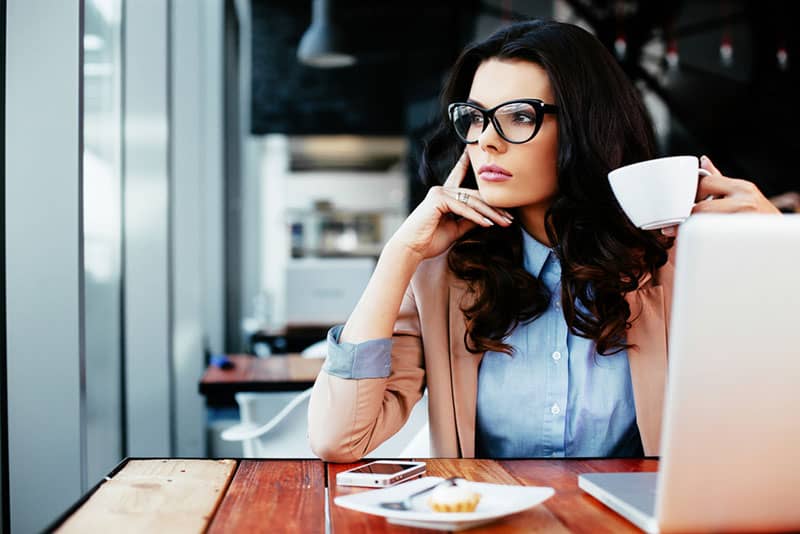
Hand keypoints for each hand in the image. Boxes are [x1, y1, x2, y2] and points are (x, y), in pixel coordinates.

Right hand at [387, 150, 514, 261]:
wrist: (411, 249)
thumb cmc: (429, 241)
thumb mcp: (455, 229)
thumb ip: (469, 220)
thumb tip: (486, 217)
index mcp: (444, 196)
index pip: (460, 177)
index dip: (466, 163)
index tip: (473, 151)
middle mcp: (442, 190)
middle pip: (474, 196)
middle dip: (494, 207)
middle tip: (510, 218)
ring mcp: (439, 192)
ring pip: (472, 201)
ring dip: (490, 213)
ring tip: (505, 222)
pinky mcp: (438, 199)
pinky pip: (463, 208)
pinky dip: (476, 217)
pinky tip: (488, 224)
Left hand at [660, 155, 780, 236]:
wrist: (779, 238)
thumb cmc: (757, 214)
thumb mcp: (741, 193)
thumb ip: (719, 179)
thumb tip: (702, 161)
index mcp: (740, 188)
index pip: (704, 184)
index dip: (686, 195)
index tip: (676, 205)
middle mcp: (744, 202)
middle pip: (701, 207)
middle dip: (683, 216)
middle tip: (669, 225)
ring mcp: (743, 222)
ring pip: (705, 226)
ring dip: (687, 231)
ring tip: (677, 235)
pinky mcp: (741, 240)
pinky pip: (712, 241)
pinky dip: (699, 243)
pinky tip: (694, 245)